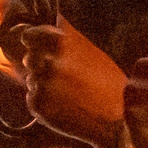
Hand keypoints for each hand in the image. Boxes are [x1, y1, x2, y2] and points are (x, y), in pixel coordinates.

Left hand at [2, 18, 125, 147]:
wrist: (118, 119)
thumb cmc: (109, 84)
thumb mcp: (92, 52)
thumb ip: (67, 39)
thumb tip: (42, 27)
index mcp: (63, 42)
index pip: (29, 36)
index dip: (33, 42)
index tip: (40, 49)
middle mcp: (50, 61)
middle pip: (29, 59)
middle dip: (40, 66)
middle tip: (64, 78)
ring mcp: (43, 84)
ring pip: (31, 79)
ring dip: (44, 85)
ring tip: (69, 94)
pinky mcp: (38, 105)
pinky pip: (32, 98)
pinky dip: (44, 103)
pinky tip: (64, 106)